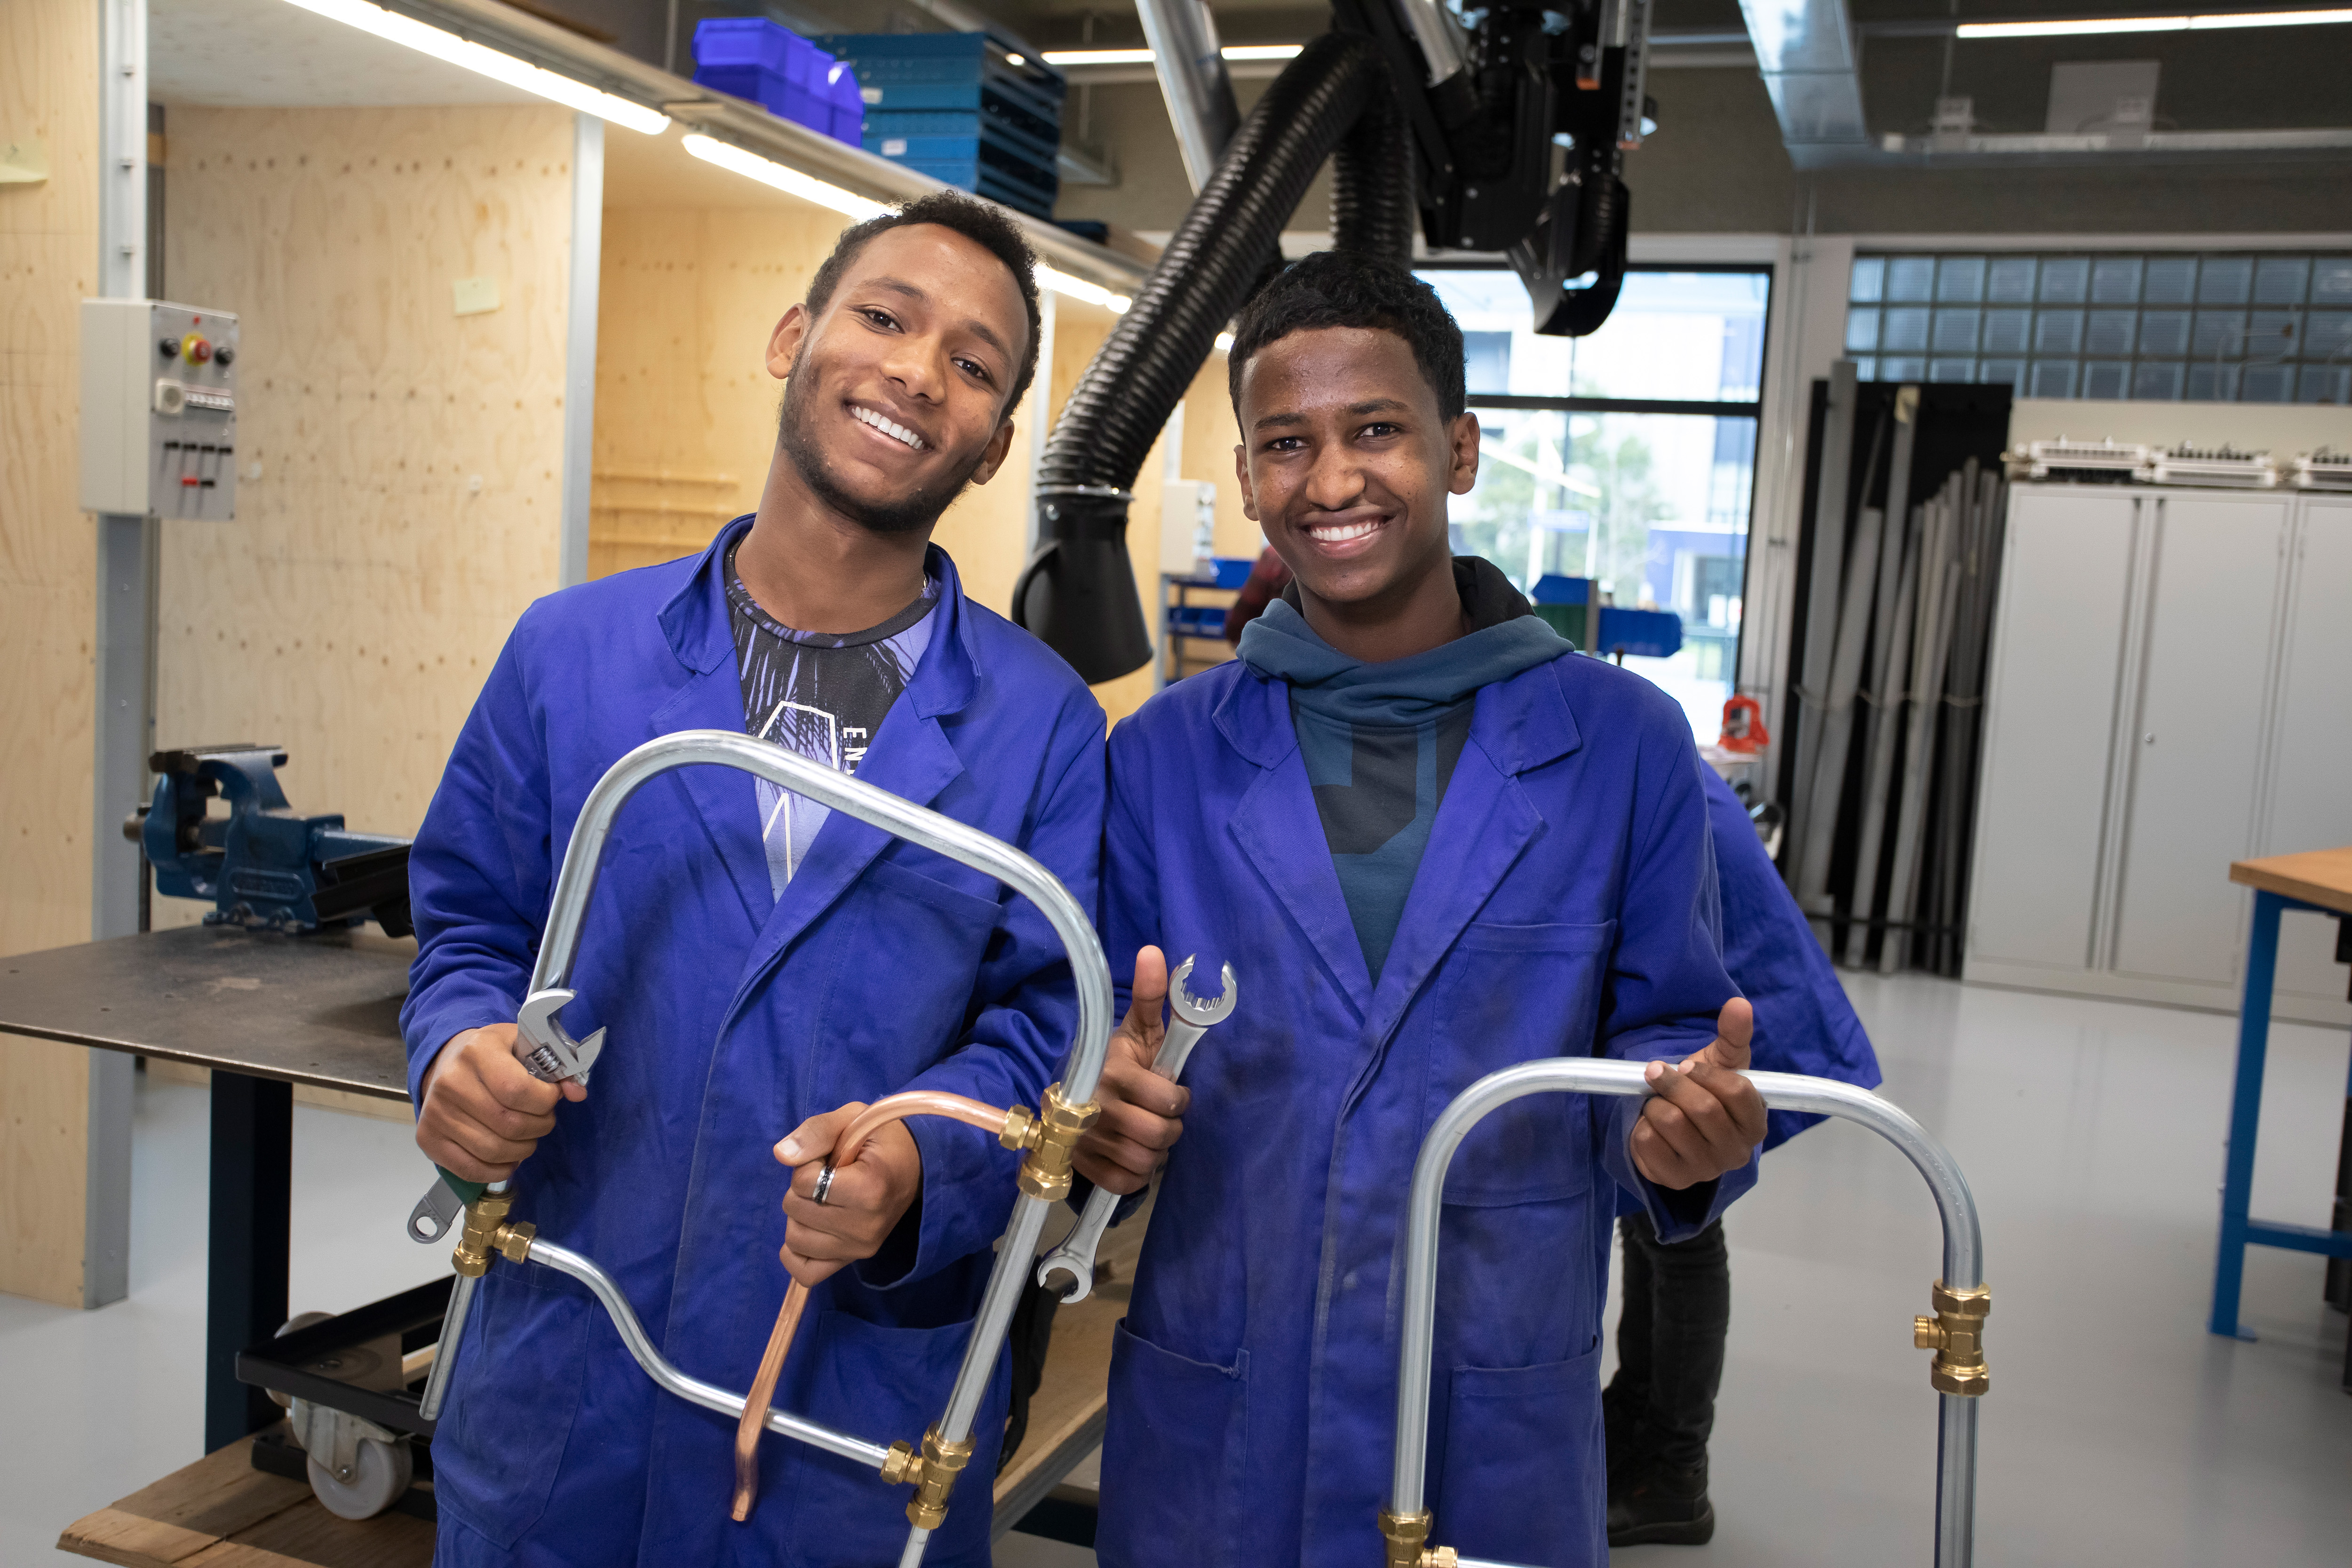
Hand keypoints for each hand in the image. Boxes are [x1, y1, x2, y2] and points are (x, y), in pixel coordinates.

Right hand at [416, 1023, 585, 1182]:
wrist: (446, 1060)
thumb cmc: (493, 1053)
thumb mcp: (525, 1045)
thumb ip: (556, 1066)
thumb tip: (577, 1093)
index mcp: (477, 1052)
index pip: (518, 1090)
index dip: (546, 1100)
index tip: (552, 1096)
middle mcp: (450, 1082)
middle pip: (509, 1125)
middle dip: (540, 1126)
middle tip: (543, 1119)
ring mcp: (436, 1114)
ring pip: (494, 1151)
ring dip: (523, 1149)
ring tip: (528, 1135)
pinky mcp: (428, 1139)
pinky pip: (470, 1169)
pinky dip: (498, 1170)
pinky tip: (509, 1158)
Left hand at [774, 1105, 924, 1287]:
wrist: (913, 1164)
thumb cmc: (880, 1139)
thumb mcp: (851, 1119)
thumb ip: (816, 1132)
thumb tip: (781, 1155)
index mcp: (870, 1189)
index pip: (804, 1182)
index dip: (808, 1162)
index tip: (832, 1157)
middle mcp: (866, 1227)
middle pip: (795, 1209)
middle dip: (801, 1187)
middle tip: (828, 1177)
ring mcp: (860, 1248)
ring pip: (795, 1238)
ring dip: (799, 1215)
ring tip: (824, 1199)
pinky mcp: (852, 1260)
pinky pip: (805, 1271)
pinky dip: (797, 1252)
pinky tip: (810, 1229)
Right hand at [1071, 945, 1189, 1196]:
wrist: (1071, 1095)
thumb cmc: (1120, 1062)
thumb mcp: (1139, 1029)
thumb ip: (1151, 995)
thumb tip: (1154, 952)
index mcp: (1114, 1071)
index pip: (1169, 1099)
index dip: (1180, 1100)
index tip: (1173, 1093)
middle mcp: (1095, 1107)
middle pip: (1159, 1135)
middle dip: (1170, 1129)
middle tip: (1162, 1118)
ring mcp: (1084, 1139)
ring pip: (1143, 1162)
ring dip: (1154, 1154)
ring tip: (1147, 1136)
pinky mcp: (1079, 1165)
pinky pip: (1123, 1183)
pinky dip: (1134, 1175)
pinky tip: (1131, 1156)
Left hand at [1630, 998, 1767, 1189]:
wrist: (1675, 1123)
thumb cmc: (1704, 1090)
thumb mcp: (1721, 1061)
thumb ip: (1733, 1034)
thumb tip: (1739, 1005)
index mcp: (1755, 1124)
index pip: (1738, 1093)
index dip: (1707, 1074)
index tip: (1688, 1066)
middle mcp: (1736, 1152)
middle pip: (1703, 1109)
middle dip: (1672, 1083)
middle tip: (1655, 1072)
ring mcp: (1706, 1170)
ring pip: (1672, 1123)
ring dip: (1655, 1104)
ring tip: (1656, 1101)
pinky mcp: (1674, 1180)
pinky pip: (1648, 1143)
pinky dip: (1640, 1126)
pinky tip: (1649, 1124)